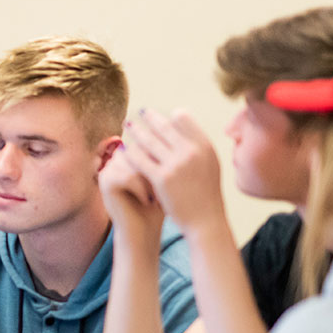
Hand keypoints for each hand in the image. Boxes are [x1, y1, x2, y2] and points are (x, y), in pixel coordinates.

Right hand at [100, 147, 164, 259]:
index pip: (152, 141)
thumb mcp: (167, 177)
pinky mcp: (105, 180)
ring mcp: (110, 166)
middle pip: (143, 150)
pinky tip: (148, 201)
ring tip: (159, 197)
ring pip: (136, 162)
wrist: (144, 229)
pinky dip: (142, 189)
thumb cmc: (161, 204)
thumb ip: (169, 156)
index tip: (173, 179)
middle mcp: (120, 156)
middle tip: (167, 187)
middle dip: (158, 169)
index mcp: (135, 151)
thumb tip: (184, 134)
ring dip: (151, 181)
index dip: (164, 160)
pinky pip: (127, 175)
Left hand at [121, 108, 228, 233]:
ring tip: (127, 125)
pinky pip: (140, 159)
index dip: (170, 116)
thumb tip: (181, 122)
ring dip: (136, 131)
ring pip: (149, 141)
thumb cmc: (205, 193)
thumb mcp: (209, 163)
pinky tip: (123, 149)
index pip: (184, 118)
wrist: (205, 220)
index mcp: (205, 145)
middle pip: (164, 126)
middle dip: (149, 117)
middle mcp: (192, 152)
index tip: (161, 116)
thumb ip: (196, 145)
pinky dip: (131, 152)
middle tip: (139, 112)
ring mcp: (176, 165)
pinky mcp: (162, 178)